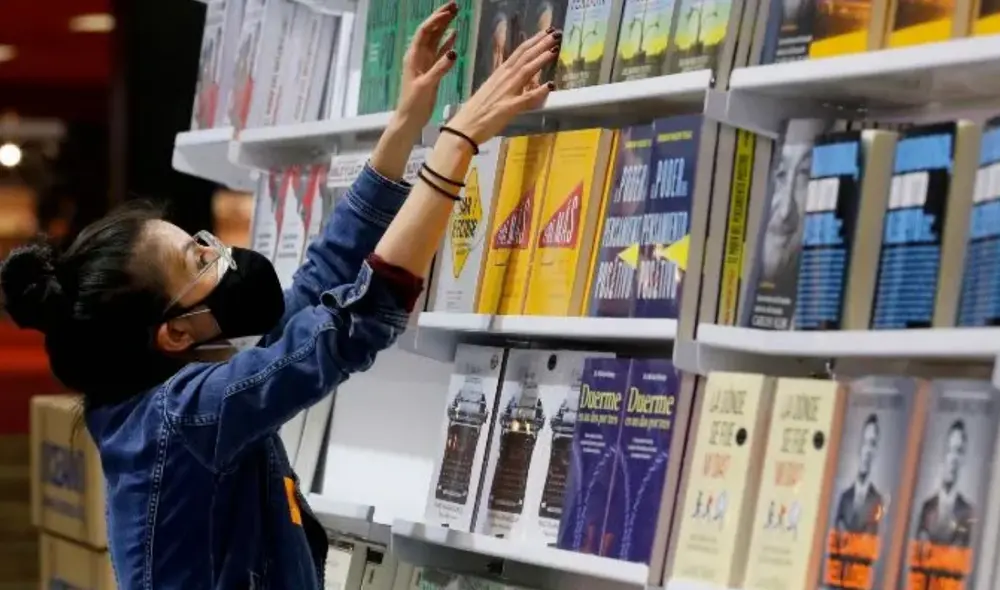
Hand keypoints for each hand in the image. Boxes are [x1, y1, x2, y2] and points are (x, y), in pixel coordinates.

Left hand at [395, 2, 459, 131]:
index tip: (449, 10)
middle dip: (441, 17)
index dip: (436, 19)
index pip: (425, 31)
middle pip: (431, 31)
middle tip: (455, 5)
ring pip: (437, 40)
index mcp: (413, 56)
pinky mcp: (432, 71)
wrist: (410, 118)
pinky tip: (455, 35)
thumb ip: (439, 68)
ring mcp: (426, 63)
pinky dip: (448, 43)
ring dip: (445, 27)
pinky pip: (440, 53)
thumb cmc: (413, 103)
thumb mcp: (426, 85)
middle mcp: (419, 56)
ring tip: (456, 14)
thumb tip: (453, 52)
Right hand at [448, 28, 560, 143]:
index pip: (518, 53)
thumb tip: (520, 82)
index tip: (545, 33)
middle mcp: (503, 78)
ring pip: (526, 71)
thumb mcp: (492, 91)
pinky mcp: (508, 108)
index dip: (533, 42)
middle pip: (524, 57)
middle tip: (555, 33)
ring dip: (541, 59)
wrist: (464, 127)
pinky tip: (549, 85)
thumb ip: (506, 84)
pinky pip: (526, 98)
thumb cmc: (476, 111)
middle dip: (540, 44)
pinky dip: (538, 91)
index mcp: (499, 74)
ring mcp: (506, 92)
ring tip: (554, 49)